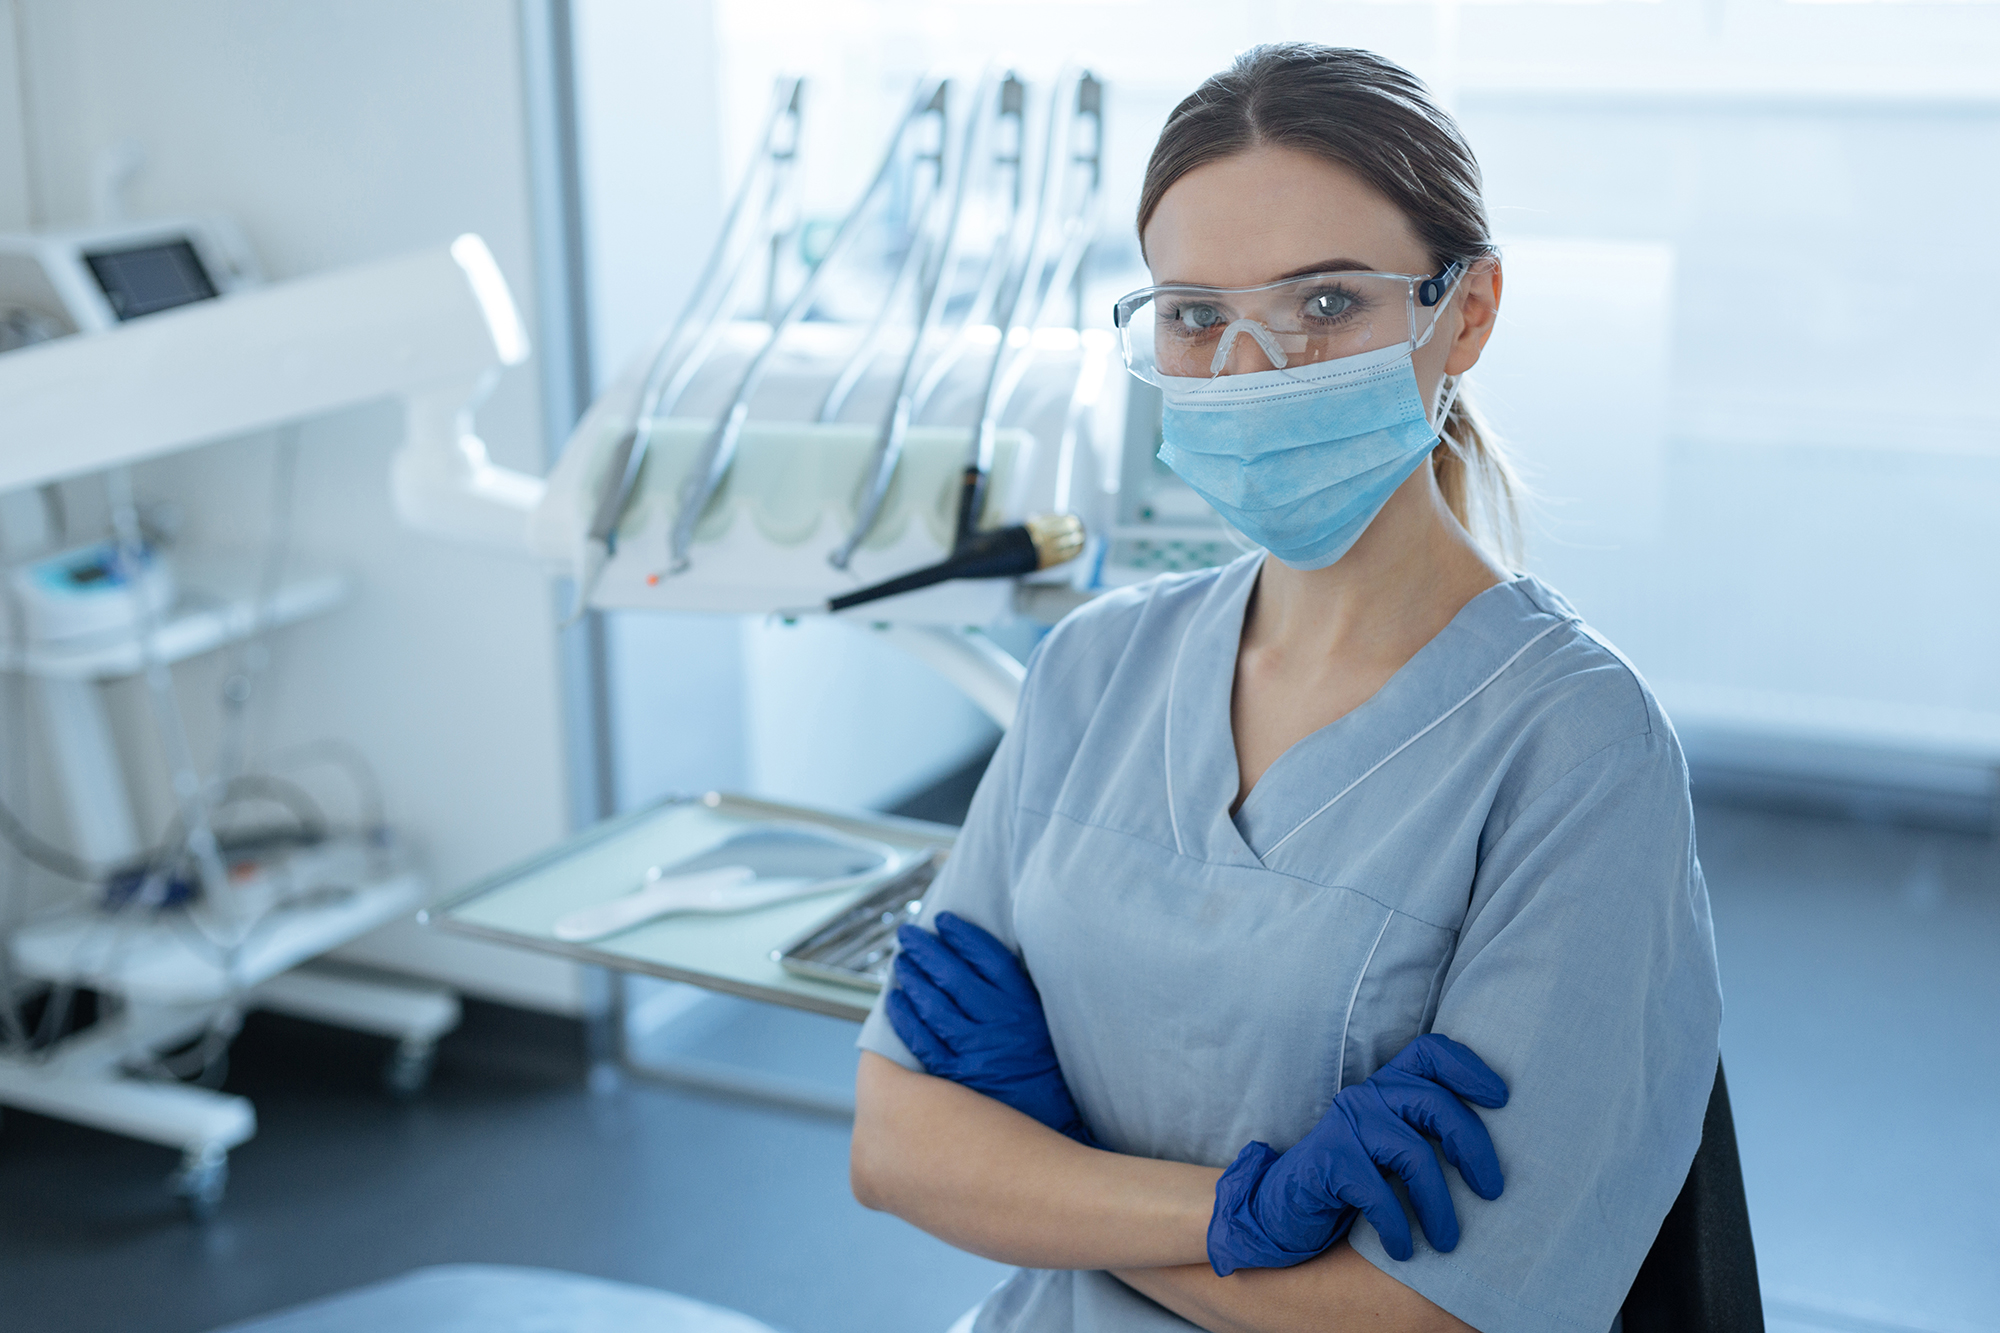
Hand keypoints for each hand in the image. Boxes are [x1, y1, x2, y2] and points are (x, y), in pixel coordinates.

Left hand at [887, 912, 1094, 1144]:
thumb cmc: (1048, 1075)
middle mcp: (1000, 1024)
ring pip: (933, 1006)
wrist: (1057, 1131)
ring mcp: (976, 1051)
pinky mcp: (958, 1077)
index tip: (944, 921)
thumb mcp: (1043, 1026)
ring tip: (899, 964)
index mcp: (1024, 1006)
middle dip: (925, 950)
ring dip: (911, 980)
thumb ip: (1017, 997)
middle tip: (907, 935)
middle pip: (953, 975)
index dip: (962, 935)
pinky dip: (905, 1018)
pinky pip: (922, 1041)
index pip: (988, 957)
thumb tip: (981, 963)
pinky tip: (894, 1003)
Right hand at [1208, 1033, 1507, 1272]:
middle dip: (1473, 1147)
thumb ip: (1427, 1134)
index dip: (1468, 1068)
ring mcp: (1346, 1125)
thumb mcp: (1392, 1148)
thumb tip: (1494, 1157)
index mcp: (1387, 1085)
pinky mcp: (1329, 1160)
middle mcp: (1367, 1095)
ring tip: (1449, 1241)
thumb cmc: (1355, 1179)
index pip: (1430, 1052)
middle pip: (1434, 1103)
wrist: (1285, 1206)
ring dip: (1439, 1204)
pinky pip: (1378, 1191)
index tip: (1502, 1100)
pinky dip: (1397, 1225)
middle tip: (1492, 1191)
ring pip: (1412, 1153)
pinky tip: (1404, 1249)